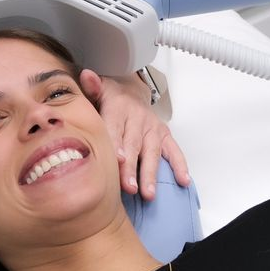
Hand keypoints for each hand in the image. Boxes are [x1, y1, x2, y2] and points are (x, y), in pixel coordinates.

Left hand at [94, 72, 190, 199]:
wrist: (130, 90)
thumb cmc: (109, 98)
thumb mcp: (98, 89)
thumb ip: (92, 88)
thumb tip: (87, 76)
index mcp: (118, 108)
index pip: (116, 127)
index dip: (116, 143)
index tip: (116, 159)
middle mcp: (138, 118)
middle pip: (133, 144)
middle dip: (132, 167)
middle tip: (129, 187)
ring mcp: (152, 128)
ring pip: (152, 152)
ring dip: (150, 173)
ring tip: (148, 193)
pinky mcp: (164, 135)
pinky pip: (174, 151)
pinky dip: (180, 165)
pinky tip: (183, 181)